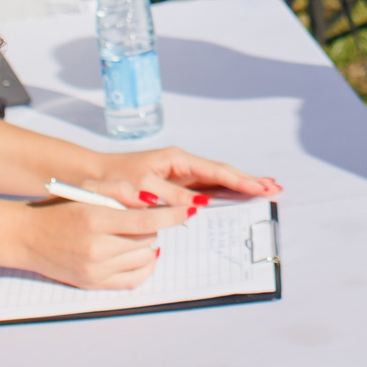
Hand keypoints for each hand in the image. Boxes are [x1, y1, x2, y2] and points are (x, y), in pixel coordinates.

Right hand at [11, 193, 183, 287]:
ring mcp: (95, 269)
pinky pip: (134, 280)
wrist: (25, 237)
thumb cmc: (56, 209)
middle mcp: (96, 247)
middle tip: (148, 218)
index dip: (172, 215)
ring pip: (144, 258)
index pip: (146, 220)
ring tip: (137, 235)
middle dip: (154, 227)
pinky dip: (145, 266)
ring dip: (148, 245)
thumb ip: (119, 190)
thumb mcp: (85, 189)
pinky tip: (141, 254)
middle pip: (148, 240)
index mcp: (94, 219)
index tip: (188, 210)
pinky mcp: (94, 284)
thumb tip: (151, 199)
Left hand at [84, 145, 281, 207]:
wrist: (92, 178)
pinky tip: (235, 198)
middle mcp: (181, 166)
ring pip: (216, 182)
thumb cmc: (113, 180)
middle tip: (275, 188)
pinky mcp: (173, 188)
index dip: (240, 180)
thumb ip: (168, 196)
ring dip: (239, 186)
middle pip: (222, 174)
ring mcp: (179, 176)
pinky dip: (222, 194)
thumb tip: (198, 205)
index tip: (261, 187)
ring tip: (265, 190)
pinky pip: (204, 190)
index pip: (215, 171)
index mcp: (176, 161)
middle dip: (248, 181)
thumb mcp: (139, 188)